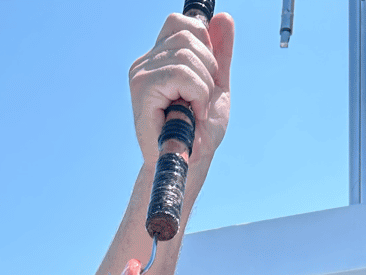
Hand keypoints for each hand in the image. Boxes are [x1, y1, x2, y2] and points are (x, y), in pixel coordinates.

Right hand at [128, 11, 232, 166]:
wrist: (189, 165)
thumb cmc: (199, 135)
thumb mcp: (216, 87)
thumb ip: (220, 54)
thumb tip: (224, 18)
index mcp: (158, 59)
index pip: (182, 23)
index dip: (204, 44)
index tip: (206, 78)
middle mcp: (145, 63)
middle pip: (189, 33)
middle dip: (208, 68)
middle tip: (201, 99)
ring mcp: (141, 74)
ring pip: (187, 55)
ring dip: (203, 86)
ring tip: (195, 109)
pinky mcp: (142, 88)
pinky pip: (181, 73)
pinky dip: (196, 94)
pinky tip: (191, 113)